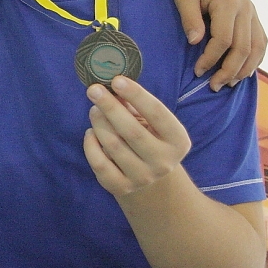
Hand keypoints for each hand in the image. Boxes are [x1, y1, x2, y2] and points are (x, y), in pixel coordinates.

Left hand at [82, 76, 191, 198]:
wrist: (151, 182)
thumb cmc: (149, 139)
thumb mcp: (151, 123)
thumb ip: (134, 106)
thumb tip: (110, 86)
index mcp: (177, 141)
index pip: (157, 113)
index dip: (136, 95)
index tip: (117, 79)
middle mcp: (163, 162)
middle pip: (131, 130)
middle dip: (110, 107)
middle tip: (94, 90)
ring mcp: (143, 177)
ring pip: (113, 145)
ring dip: (99, 122)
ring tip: (94, 110)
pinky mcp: (121, 187)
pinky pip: (99, 163)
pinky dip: (90, 144)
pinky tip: (91, 133)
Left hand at [169, 0, 266, 89]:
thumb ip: (190, 19)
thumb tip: (196, 42)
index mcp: (229, 3)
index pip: (224, 40)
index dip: (212, 58)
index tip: (197, 71)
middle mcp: (246, 8)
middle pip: (244, 47)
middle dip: (229, 70)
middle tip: (213, 86)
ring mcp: (252, 12)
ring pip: (257, 47)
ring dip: (245, 68)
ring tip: (229, 83)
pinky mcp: (252, 15)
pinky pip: (260, 41)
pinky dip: (255, 58)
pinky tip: (243, 71)